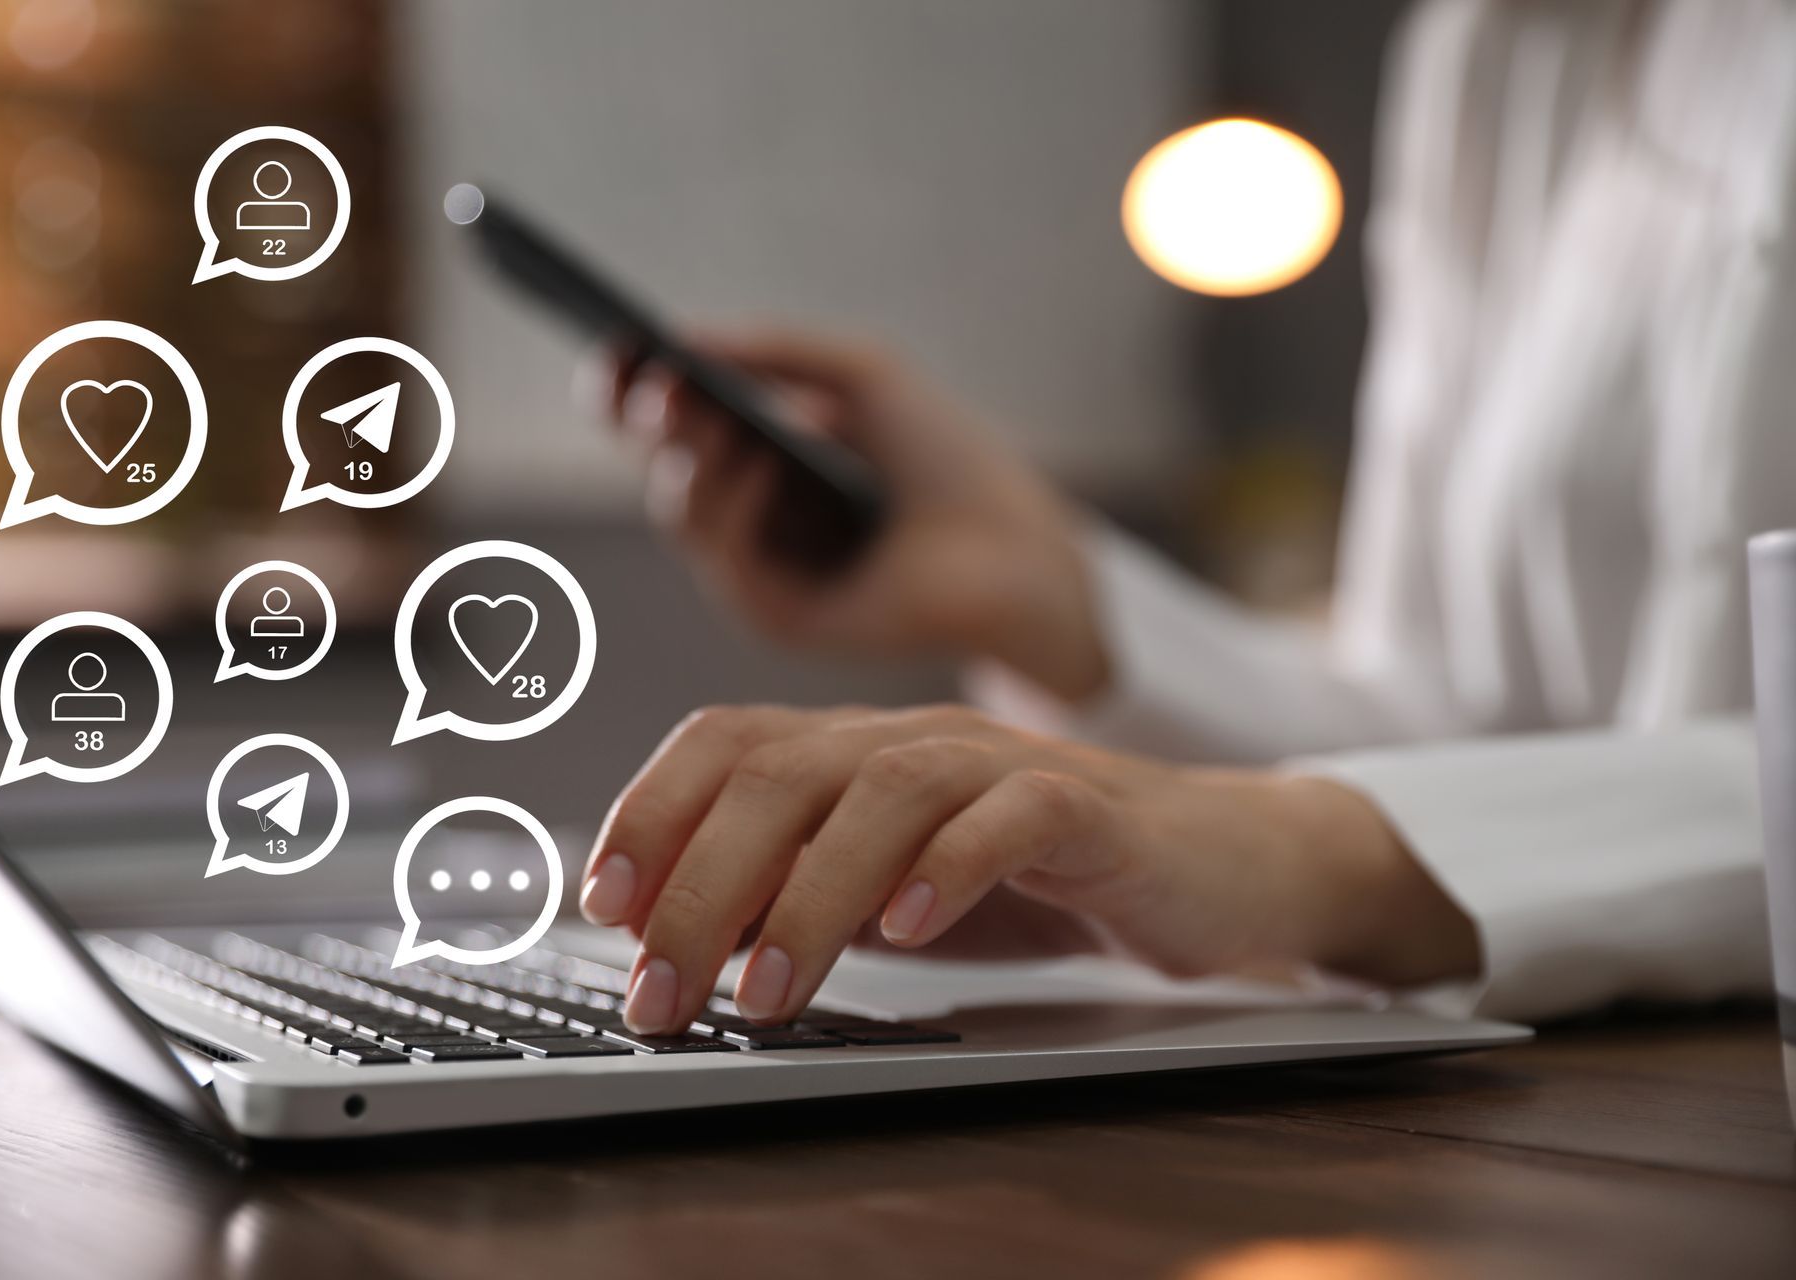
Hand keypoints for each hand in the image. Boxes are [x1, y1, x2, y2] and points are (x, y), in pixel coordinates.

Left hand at [580, 704, 1479, 1034]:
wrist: (1219, 863)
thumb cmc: (1040, 879)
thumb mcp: (894, 892)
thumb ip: (797, 896)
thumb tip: (671, 940)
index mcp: (857, 752)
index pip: (728, 744)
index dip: (653, 812)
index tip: (604, 905)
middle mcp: (918, 740)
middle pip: (783, 773)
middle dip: (703, 882)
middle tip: (661, 988)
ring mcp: (1003, 764)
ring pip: (884, 790)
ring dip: (809, 891)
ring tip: (767, 989)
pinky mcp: (1089, 805)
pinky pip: (1013, 815)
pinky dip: (953, 866)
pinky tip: (911, 929)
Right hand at [584, 328, 1109, 700]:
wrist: (1018, 547)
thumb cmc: (949, 461)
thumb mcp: (862, 377)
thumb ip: (775, 351)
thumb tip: (679, 338)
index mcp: (758, 455)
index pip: (670, 421)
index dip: (633, 385)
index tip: (616, 342)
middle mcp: (746, 515)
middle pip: (659, 463)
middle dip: (649, 417)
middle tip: (659, 379)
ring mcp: (757, 570)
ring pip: (680, 511)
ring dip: (689, 456)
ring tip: (707, 411)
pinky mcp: (778, 618)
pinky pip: (724, 561)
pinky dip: (734, 506)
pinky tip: (763, 463)